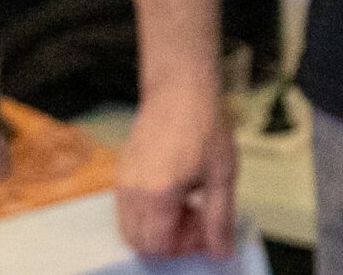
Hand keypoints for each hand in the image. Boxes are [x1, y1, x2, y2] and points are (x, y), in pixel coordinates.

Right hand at [115, 83, 237, 259]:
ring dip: (157, 228)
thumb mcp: (222, 174)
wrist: (181, 90)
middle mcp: (133, 193)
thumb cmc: (205, 126)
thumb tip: (221, 252)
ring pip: (130, 229)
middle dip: (170, 240)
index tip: (206, 228)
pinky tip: (172, 192)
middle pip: (141, 243)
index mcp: (159, 195)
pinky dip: (147, 214)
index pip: (160, 246)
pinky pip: (126, 210)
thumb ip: (220, 218)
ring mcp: (122, 183)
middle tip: (197, 218)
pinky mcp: (120, 173)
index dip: (185, 245)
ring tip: (186, 204)